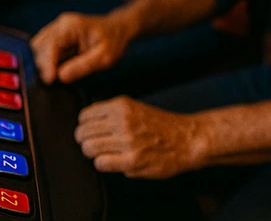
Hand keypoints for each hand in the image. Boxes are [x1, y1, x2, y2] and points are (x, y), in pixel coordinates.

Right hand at [30, 12, 135, 83]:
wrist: (118, 30)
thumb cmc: (113, 41)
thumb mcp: (105, 56)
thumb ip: (83, 66)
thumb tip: (60, 77)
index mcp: (71, 25)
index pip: (50, 45)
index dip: (47, 64)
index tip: (50, 81)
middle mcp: (60, 25)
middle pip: (39, 46)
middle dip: (43, 65)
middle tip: (53, 81)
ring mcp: (56, 29)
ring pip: (38, 49)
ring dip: (44, 63)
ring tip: (55, 76)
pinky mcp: (56, 37)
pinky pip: (44, 50)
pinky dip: (47, 61)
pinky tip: (56, 70)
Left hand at [74, 96, 203, 178]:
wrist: (187, 139)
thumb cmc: (162, 126)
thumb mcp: (136, 108)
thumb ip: (112, 112)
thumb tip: (88, 119)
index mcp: (122, 106)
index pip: (85, 116)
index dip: (86, 125)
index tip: (92, 130)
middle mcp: (123, 121)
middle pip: (83, 133)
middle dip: (86, 140)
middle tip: (97, 144)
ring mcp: (127, 142)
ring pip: (89, 149)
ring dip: (95, 153)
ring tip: (107, 152)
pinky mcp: (131, 161)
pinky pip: (101, 163)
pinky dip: (104, 164)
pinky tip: (116, 160)